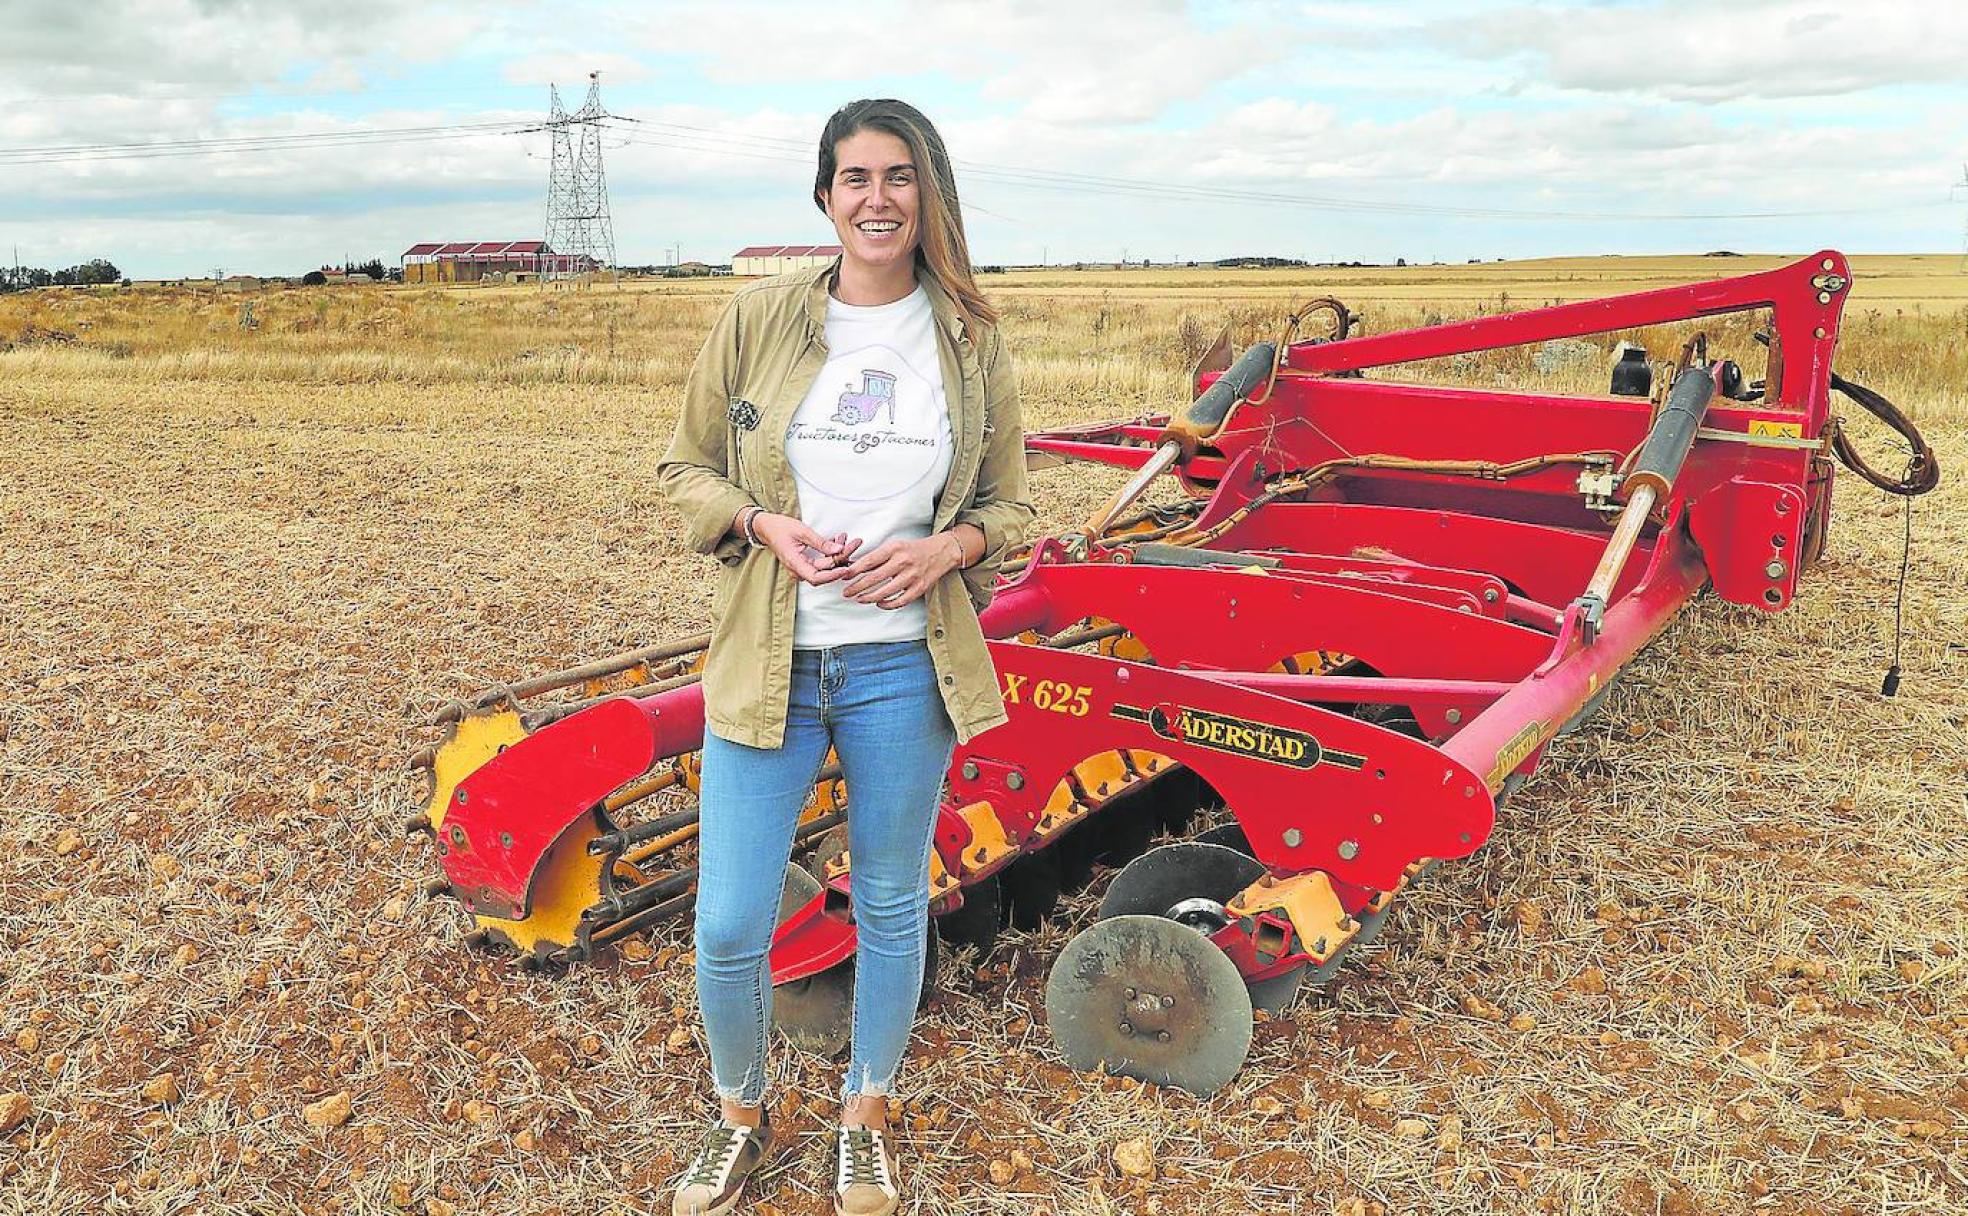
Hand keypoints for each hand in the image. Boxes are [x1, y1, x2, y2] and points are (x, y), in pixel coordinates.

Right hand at [751, 513, 861, 585]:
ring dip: (837, 553)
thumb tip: (838, 550)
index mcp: (794, 564)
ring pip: (825, 566)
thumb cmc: (780, 528)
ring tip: (846, 539)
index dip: (833, 575)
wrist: (766, 527)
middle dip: (841, 558)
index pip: (817, 577)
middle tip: (854, 544)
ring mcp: (802, 567)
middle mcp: (798, 569)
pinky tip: (838, 540)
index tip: (847, 568)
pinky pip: (821, 561)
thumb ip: (821, 543)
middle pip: (825, 571)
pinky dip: (830, 552)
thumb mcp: (802, 531)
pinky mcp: (806, 562)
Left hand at [839, 535, 959, 608]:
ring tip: (860, 598)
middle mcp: (903, 562)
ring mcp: (912, 576)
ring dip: (869, 597)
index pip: (869, 561)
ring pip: (886, 592)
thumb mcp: (894, 546)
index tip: (844, 577)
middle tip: (847, 592)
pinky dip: (888, 604)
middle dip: (857, 587)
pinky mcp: (919, 588)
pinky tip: (879, 603)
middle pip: (875, 578)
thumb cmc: (913, 549)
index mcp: (895, 549)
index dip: (854, 571)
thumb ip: (877, 557)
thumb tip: (855, 567)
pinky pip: (900, 601)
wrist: (940, 552)